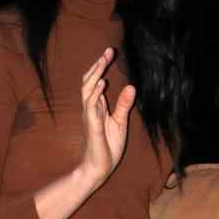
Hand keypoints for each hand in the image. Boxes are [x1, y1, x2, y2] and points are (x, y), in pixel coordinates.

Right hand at [77, 48, 135, 187]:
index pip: (96, 82)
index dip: (101, 67)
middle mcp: (91, 108)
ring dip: (95, 75)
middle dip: (98, 65)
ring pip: (87, 90)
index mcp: (97, 106)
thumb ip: (124, 105)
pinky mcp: (92, 125)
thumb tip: (131, 86)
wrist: (99, 167)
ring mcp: (90, 116)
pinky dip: (96, 93)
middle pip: (89, 81)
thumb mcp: (121, 122)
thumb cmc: (108, 146)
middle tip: (108, 51)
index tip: (110, 52)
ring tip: (103, 62)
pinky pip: (91, 106)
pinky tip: (102, 83)